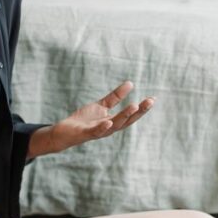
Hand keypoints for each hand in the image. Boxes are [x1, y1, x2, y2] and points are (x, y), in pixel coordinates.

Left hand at [39, 81, 154, 154]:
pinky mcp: (85, 133)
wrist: (64, 132)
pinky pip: (96, 131)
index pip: (131, 115)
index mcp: (113, 121)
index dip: (142, 108)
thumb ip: (115, 97)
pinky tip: (108, 121)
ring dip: (124, 116)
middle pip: (127, 121)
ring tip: (134, 105)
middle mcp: (109, 128)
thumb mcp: (101, 105)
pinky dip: (103, 127)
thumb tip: (131, 83)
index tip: (153, 98)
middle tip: (150, 101)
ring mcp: (98, 131)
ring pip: (114, 125)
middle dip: (139, 112)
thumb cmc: (84, 120)